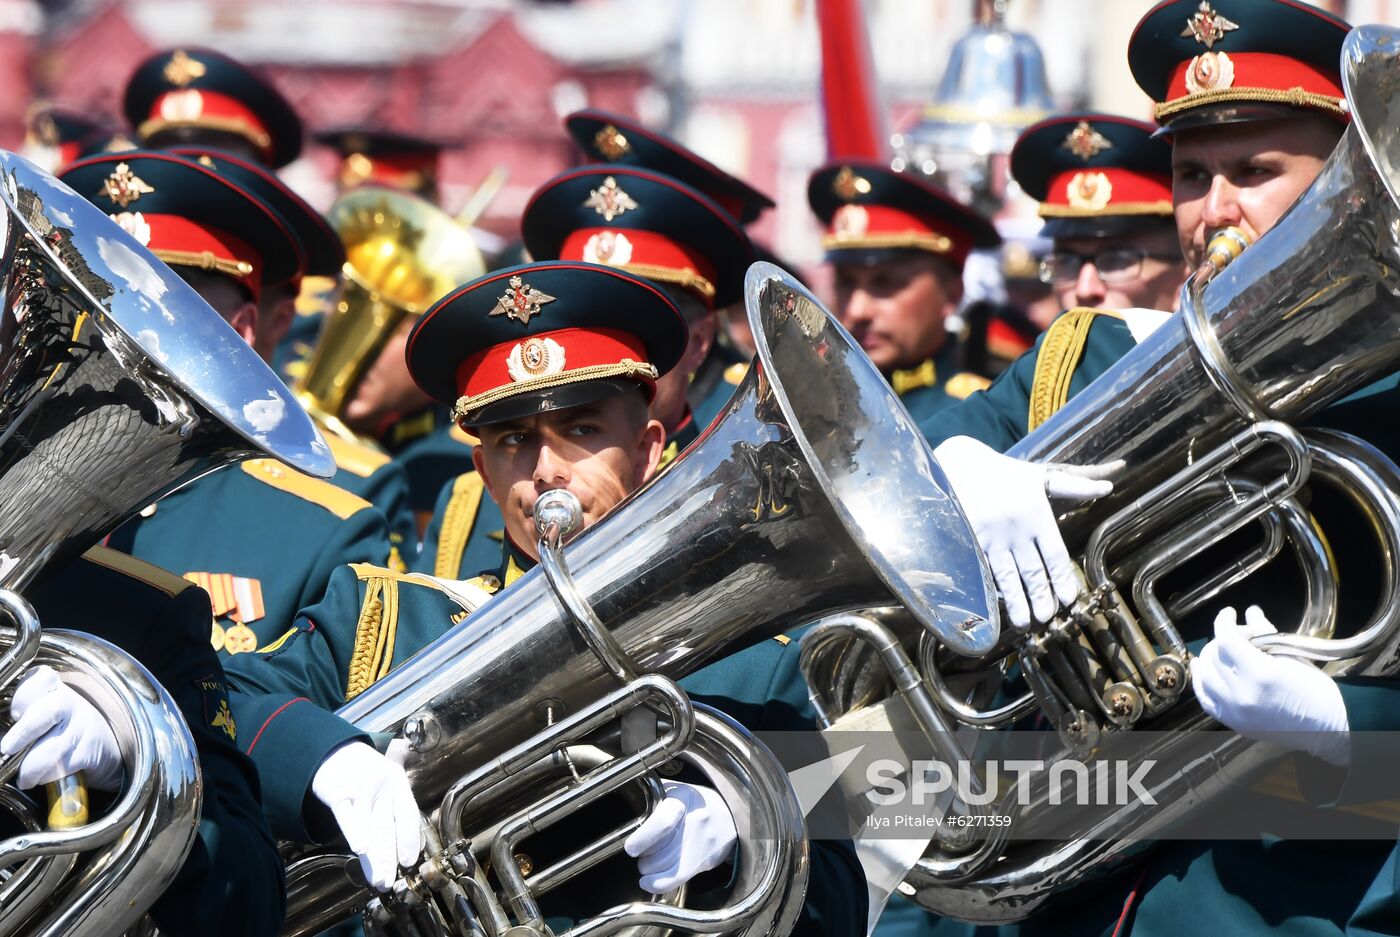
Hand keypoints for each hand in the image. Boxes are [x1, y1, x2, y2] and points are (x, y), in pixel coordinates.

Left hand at [1, 665, 121, 790]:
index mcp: (53, 690)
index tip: (15, 713)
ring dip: (32, 765)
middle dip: (24, 732)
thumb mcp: (46, 712)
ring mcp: (83, 727)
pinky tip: (39, 778)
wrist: (107, 746)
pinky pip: (65, 764)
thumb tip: (1, 739)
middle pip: (50, 710)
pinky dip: (48, 775)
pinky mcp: (90, 750)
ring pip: (55, 745)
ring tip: (23, 777)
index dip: (25, 695)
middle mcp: (70, 704)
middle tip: (7, 748)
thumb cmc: (63, 728)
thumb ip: (23, 717)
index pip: (42, 678)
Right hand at [311, 741, 422, 890]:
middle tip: (390, 881)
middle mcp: (382, 787)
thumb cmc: (359, 768)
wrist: (330, 748)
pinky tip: (361, 849)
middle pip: (387, 828)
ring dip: (374, 855)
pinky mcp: (339, 792)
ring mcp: (361, 789)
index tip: (408, 861)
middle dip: (388, 857)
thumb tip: (404, 837)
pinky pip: (347, 816)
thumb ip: (393, 804)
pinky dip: (354, 831)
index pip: (408, 815)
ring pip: (370, 827)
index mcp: (397, 784)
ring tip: (378, 878)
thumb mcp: (383, 779)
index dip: (409, 839)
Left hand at [624, 780, 736, 893]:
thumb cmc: (694, 802)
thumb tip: (626, 796)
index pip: (664, 823)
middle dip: (643, 855)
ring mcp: (701, 844)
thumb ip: (653, 793)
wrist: (728, 815)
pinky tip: (647, 881)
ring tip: (647, 860)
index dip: (644, 838)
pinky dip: (658, 884)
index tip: (631, 848)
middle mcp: (695, 822)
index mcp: (683, 799)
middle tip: (638, 850)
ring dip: (648, 868)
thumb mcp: (676, 789)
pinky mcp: (703, 861)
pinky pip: (677, 879)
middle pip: (661, 850)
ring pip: (666, 867)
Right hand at [933, 435, 1117, 628]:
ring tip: (1025, 622)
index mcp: (1037, 514)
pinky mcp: (968, 541)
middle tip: (1047, 618)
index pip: (1054, 554)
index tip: (1068, 599)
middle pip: (1032, 571)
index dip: (1062, 578)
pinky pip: (982, 570)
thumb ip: (1075, 486)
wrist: (961, 464)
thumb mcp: (1040, 477)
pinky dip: (990, 590)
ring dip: (1017, 602)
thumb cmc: (1005, 473)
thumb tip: (1108, 489)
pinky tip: (994, 606)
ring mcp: (990, 537)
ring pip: (1007, 576)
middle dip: (1041, 597)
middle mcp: (1016, 529)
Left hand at [1192, 606, 1349, 765]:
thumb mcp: (1292, 655)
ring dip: (1210, 658)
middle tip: (1239, 636)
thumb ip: (1265, 632)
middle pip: (1215, 655)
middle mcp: (1241, 693)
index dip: (1224, 621)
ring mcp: (1234, 711)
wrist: (1327, 730)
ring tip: (1220, 649)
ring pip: (1205, 676)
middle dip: (1223, 639)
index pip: (1226, 639)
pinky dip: (1202, 682)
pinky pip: (1205, 699)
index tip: (1229, 612)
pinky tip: (1204, 668)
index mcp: (1260, 674)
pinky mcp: (1232, 722)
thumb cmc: (1316, 690)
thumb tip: (1250, 611)